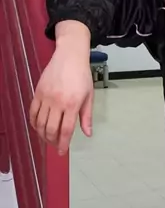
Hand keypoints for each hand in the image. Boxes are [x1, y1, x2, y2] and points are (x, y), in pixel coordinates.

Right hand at [30, 22, 93, 153]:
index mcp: (73, 104)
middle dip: (52, 141)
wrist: (70, 56)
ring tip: (48, 138)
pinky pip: (33, 112)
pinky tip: (38, 127)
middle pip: (51, 129)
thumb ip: (86, 117)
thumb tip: (87, 133)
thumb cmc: (82, 75)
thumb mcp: (89, 96)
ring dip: (42, 134)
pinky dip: (34, 122)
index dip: (63, 144)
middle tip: (56, 145)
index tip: (62, 152)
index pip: (66, 130)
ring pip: (40, 123)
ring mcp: (46, 97)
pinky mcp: (38, 92)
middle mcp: (58, 102)